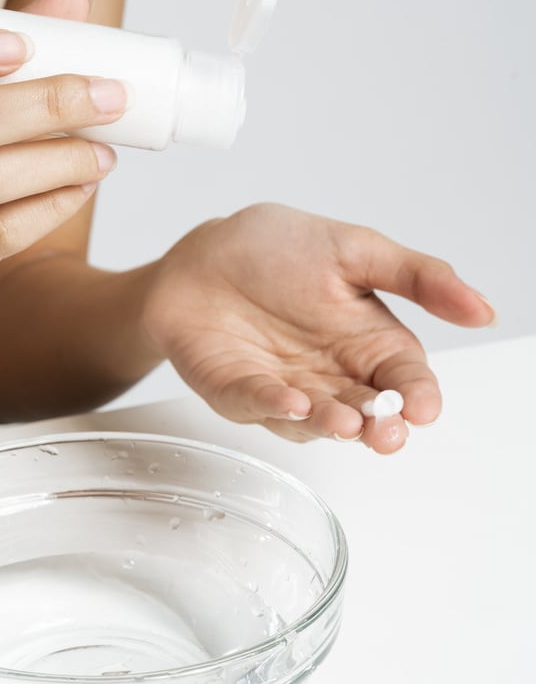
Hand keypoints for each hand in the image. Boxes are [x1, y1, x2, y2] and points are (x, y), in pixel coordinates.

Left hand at [142, 203, 494, 453]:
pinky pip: (259, 405)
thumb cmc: (275, 250)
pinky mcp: (239, 392)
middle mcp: (331, 375)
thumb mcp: (356, 251)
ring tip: (343, 421)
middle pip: (366, 415)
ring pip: (315, 422)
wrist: (201, 251)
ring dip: (330, 423)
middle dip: (379, 428)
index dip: (416, 398)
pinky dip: (275, 407)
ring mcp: (286, 389)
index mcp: (366, 343)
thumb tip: (483, 310)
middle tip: (387, 433)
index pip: (404, 381)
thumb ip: (418, 278)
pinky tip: (292, 402)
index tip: (423, 407)